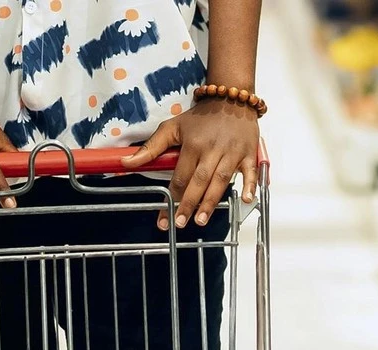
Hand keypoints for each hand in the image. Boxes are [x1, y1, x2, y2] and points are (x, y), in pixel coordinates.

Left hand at [122, 98, 259, 229]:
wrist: (231, 99)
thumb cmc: (201, 118)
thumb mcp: (172, 127)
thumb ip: (150, 148)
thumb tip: (126, 162)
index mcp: (193, 145)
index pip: (180, 176)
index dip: (171, 198)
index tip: (164, 218)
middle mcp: (212, 149)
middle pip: (199, 181)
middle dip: (189, 204)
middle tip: (180, 223)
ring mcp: (232, 152)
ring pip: (221, 180)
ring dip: (211, 201)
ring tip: (201, 220)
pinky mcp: (249, 153)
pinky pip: (251, 171)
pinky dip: (250, 185)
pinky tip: (246, 199)